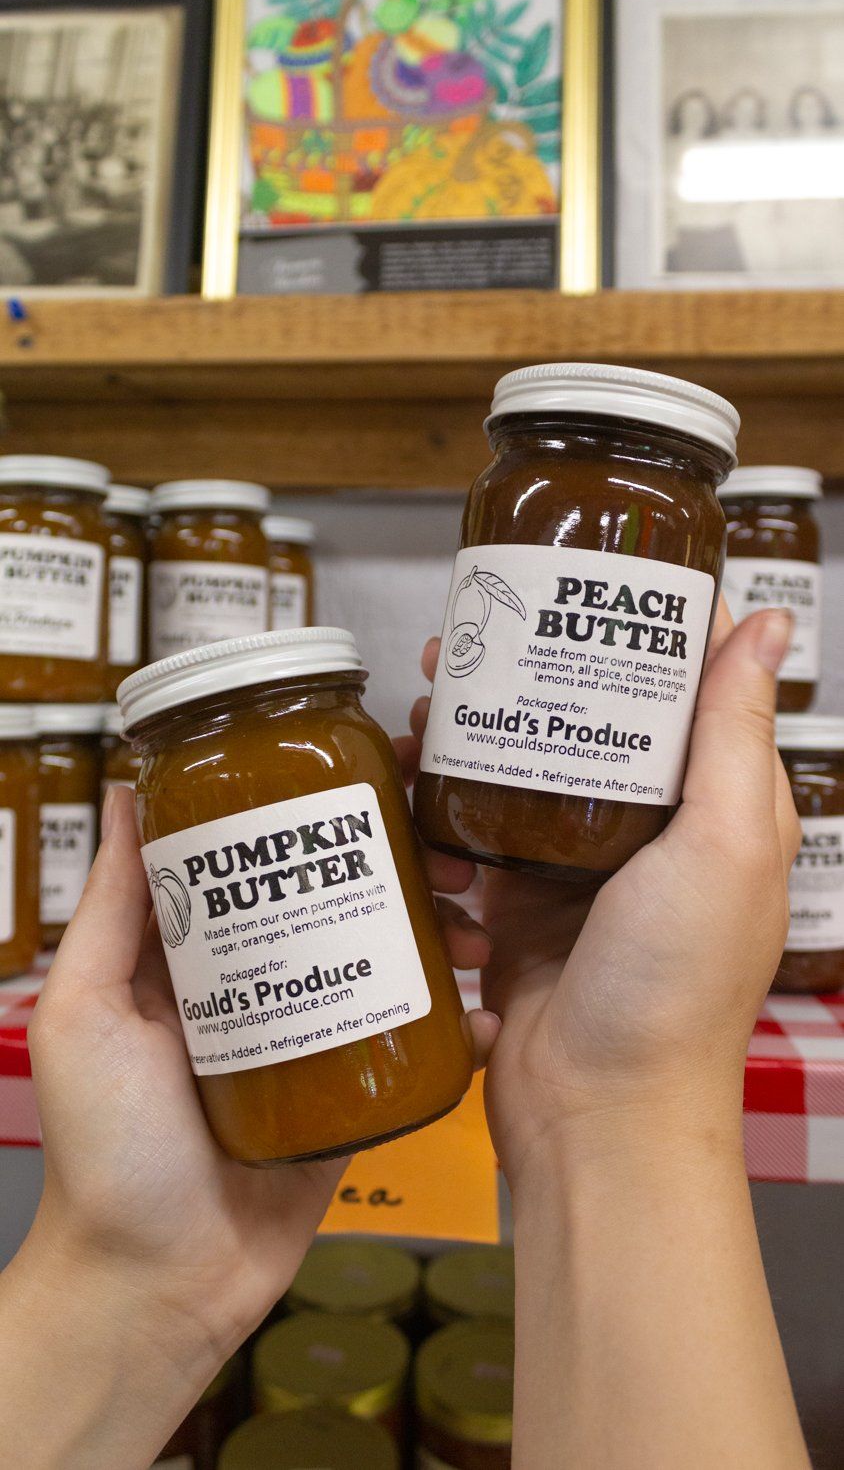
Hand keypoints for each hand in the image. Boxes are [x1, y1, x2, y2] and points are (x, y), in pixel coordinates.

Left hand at [9, 771, 492, 1467]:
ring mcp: (312, 1038)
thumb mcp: (86, 1010)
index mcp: (199, 955)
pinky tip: (484, 1013)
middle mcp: (261, 984)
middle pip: (341, 902)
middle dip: (404, 869)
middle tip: (450, 858)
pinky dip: (456, 1029)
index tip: (373, 771)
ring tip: (474, 932)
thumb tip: (123, 793)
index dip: (314, 814)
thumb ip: (109, 908)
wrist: (156, 1284)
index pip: (263, 859)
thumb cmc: (107, 1148)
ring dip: (440, 937)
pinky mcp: (353, 1099)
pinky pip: (409, 1050)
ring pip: (386, 963)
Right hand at [410, 603, 798, 1184]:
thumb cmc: (676, 989)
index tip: (586, 571)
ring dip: (468, 734)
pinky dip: (441, 813)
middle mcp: (649, 828)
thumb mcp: (726, 844)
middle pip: (586, 716)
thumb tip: (769, 619)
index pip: (688, 686)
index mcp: (717, 805)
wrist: (598, 1114)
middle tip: (467, 639)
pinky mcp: (518, 903)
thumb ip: (736, 732)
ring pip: (519, 768)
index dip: (641, 623)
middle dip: (526, 670)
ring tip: (419, 708)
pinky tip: (410, 793)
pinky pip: (473, 834)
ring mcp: (578, 865)